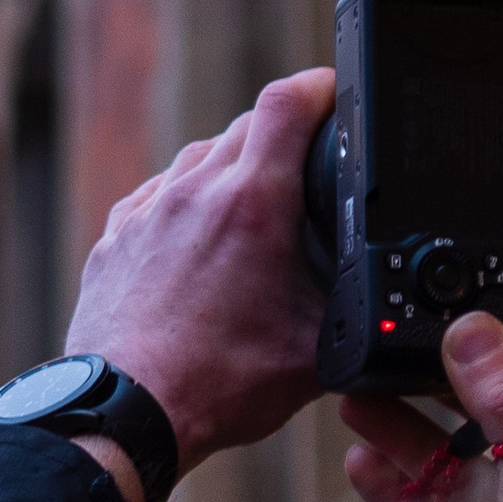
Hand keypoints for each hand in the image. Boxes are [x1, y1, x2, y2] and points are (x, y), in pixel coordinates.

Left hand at [65, 70, 335, 491]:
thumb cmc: (218, 385)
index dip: (321, 88)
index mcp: (252, 205)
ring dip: (232, 170)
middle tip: (307, 168)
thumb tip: (387, 305)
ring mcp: (148, 212)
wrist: (128, 413)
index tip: (337, 97)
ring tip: (255, 213)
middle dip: (283, 136)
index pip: (289, 102)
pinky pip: (158, 196)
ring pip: (199, 159)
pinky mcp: (115, 238)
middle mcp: (195, 192)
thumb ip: (354, 311)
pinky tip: (200, 243)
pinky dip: (186, 205)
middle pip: (247, 126)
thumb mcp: (315, 350)